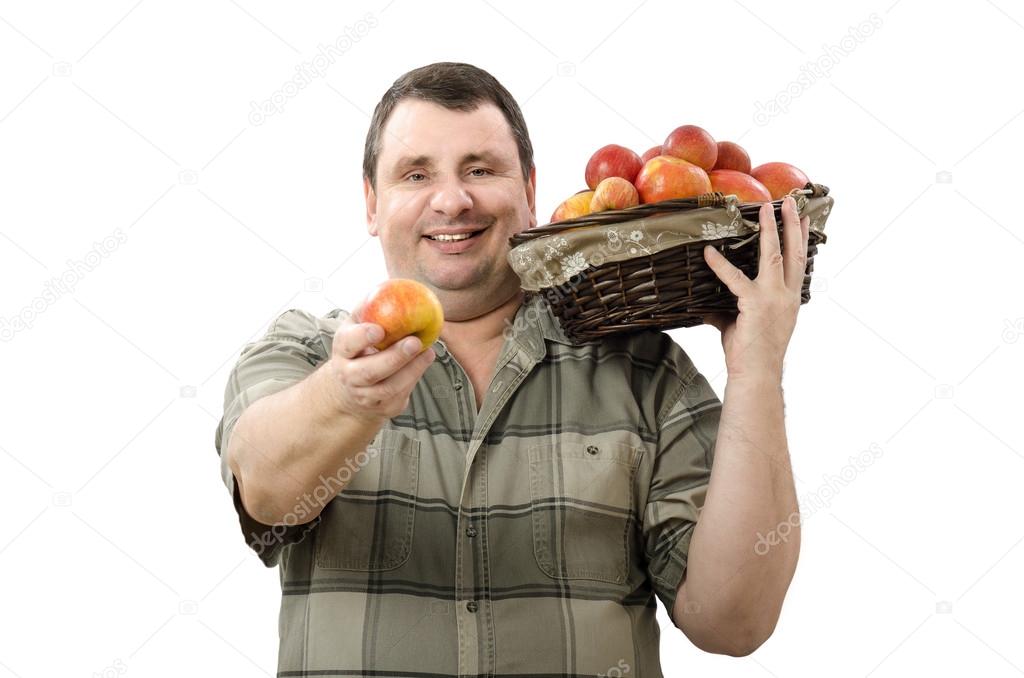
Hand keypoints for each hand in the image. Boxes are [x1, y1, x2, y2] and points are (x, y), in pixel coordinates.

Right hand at [325, 309, 435, 420]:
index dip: (362, 337)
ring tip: (428, 352)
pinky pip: (401, 395)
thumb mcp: (356, 326)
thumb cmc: (358, 348)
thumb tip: (389, 286)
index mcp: (343, 350)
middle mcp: (349, 375)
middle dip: (394, 358)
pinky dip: (415, 378)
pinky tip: (424, 362)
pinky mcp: (383, 408)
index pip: (348, 343)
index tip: (379, 329)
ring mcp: (365, 395)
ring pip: (389, 387)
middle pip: (370, 371)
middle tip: (415, 342)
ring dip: (412, 370)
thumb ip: (369, 308)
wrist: (349, 389)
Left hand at [701, 195, 809, 381]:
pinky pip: (735, 279)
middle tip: (791, 202)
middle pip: (794, 253)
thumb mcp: (741, 326)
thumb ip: (727, 312)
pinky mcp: (755, 303)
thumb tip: (707, 308)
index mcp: (790, 300)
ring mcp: (773, 298)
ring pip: (775, 256)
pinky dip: (719, 265)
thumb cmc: (750, 353)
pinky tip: (709, 252)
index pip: (800, 263)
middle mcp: (787, 296)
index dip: (802, 240)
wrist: (757, 374)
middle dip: (792, 225)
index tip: (805, 219)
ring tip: (767, 209)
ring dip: (770, 230)